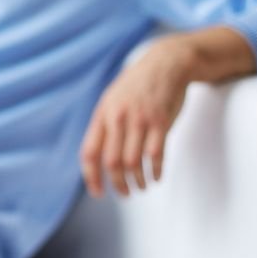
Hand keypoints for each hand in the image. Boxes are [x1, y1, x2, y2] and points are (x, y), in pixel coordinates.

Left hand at [80, 41, 191, 197]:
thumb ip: (104, 125)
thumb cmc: (137, 85)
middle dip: (117, 183)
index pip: (90, 153)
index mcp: (102, 115)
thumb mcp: (111, 100)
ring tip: (141, 187)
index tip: (97, 192)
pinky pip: (156, 154)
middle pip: (112, 162)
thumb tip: (98, 156)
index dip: (91, 177)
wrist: (166, 64)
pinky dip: (156, 170)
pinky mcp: (162, 122)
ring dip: (137, 180)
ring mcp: (140, 120)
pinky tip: (157, 177)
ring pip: (134, 161)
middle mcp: (118, 119)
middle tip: (124, 194)